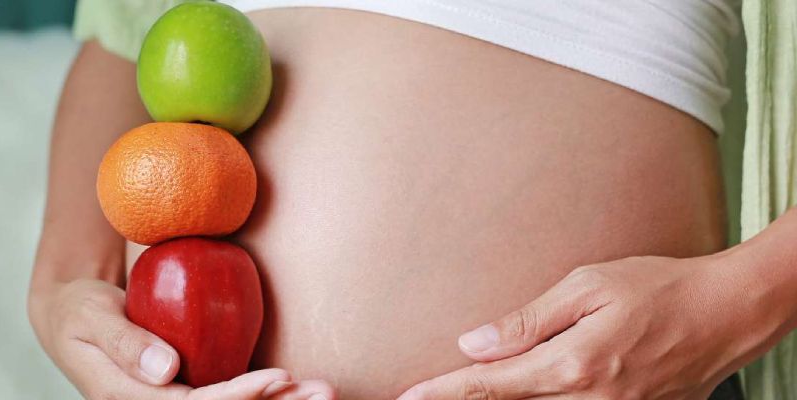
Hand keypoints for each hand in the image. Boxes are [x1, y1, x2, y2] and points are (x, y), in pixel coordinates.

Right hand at [30, 279, 335, 399]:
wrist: (73, 320)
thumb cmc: (80, 313)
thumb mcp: (92, 319)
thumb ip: (125, 343)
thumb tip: (166, 370)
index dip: (237, 396)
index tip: (278, 376)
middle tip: (322, 391)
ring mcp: (172, 399)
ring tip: (323, 391)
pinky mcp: (186, 387)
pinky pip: (229, 394)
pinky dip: (266, 392)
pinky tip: (297, 384)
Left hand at [397, 255, 763, 399]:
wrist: (726, 313)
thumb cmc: (657, 287)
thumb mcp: (588, 287)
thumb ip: (528, 321)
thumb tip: (475, 343)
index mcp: (572, 365)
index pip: (491, 385)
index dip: (445, 392)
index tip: (409, 396)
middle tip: (421, 396)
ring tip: (460, 392)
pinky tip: (522, 391)